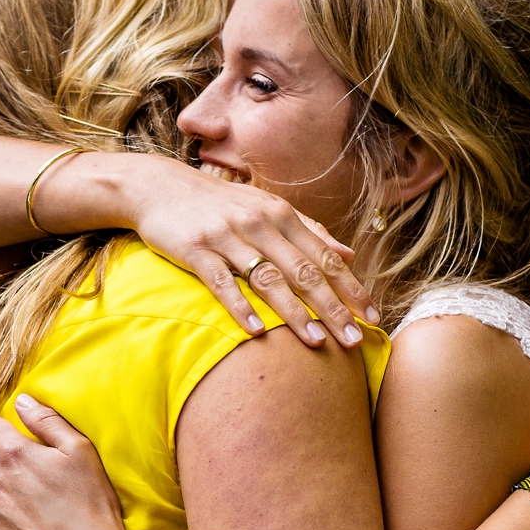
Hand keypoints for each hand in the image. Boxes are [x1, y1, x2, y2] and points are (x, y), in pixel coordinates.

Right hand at [123, 158, 377, 348]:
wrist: (157, 186)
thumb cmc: (217, 202)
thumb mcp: (265, 207)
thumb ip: (307, 230)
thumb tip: (349, 255)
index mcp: (281, 214)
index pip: (324, 258)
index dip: (351, 289)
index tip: (372, 318)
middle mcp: (259, 224)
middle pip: (303, 272)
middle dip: (332, 308)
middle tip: (355, 340)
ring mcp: (227, 236)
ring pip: (268, 279)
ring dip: (295, 314)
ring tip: (317, 342)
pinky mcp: (195, 249)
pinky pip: (221, 282)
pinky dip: (240, 307)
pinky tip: (257, 331)